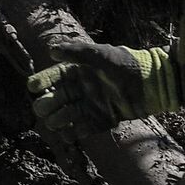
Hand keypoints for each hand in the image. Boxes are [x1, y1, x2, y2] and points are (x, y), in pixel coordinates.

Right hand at [26, 41, 179, 147]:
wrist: (151, 84)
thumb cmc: (125, 65)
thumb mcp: (100, 54)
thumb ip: (76, 52)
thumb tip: (50, 50)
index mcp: (80, 71)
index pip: (55, 76)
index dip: (43, 81)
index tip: (33, 86)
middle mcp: (83, 88)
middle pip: (58, 98)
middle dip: (47, 104)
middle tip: (42, 108)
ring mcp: (92, 105)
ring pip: (68, 115)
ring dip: (59, 119)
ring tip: (55, 123)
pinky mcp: (103, 119)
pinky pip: (86, 127)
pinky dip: (78, 132)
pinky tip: (72, 134)